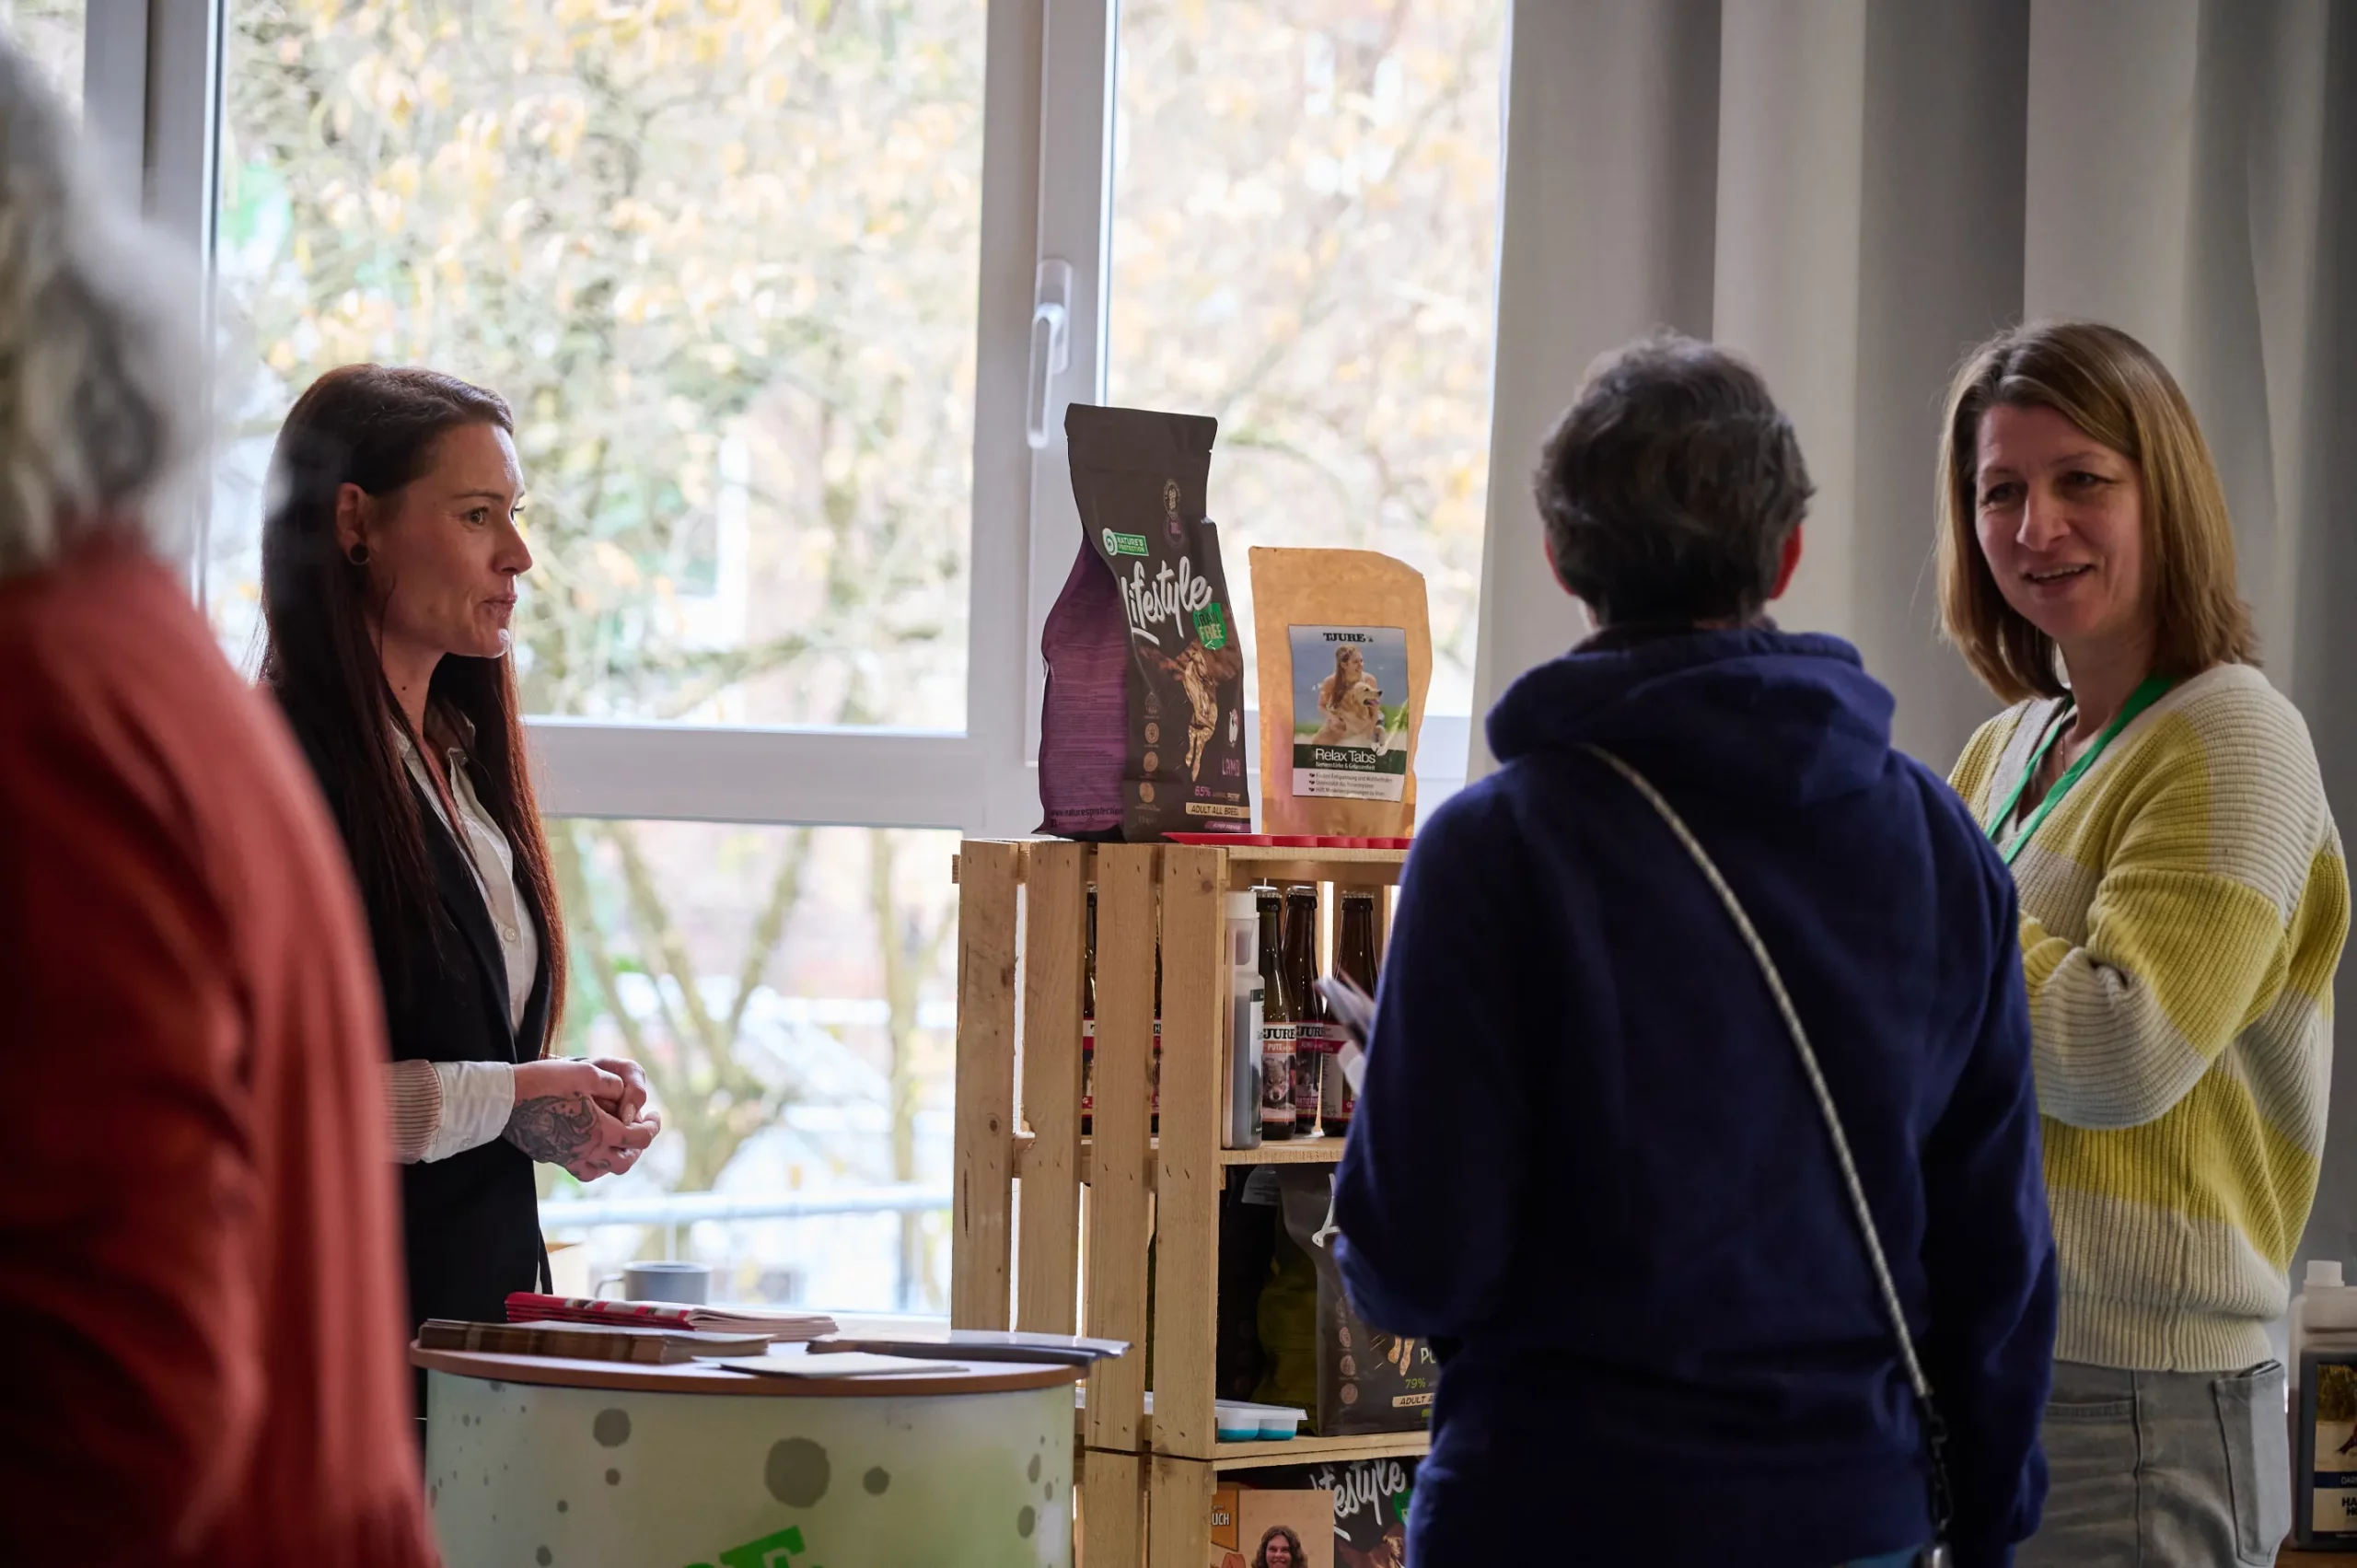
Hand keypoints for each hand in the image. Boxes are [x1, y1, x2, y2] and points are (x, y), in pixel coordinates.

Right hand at [505, 1060, 655, 1178]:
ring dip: (616, 1158)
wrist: (503, 1100)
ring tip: (619, 1141)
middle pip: (624, 1162)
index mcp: (598, 1130)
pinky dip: (594, 1162)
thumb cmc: (544, 1083)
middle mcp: (585, 1150)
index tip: (655, 1117)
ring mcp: (566, 1157)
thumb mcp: (585, 1072)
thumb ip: (612, 1083)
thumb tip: (624, 1091)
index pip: (638, 1138)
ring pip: (601, 1170)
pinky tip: (592, 1145)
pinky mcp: (551, 1157)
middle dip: (638, 1147)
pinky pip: (580, 1169)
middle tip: (641, 1130)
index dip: (653, 1128)